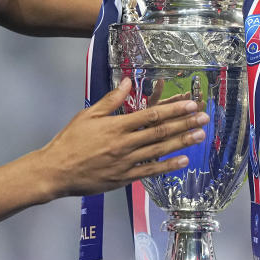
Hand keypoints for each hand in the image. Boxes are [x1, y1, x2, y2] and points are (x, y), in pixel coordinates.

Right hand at [38, 78, 208, 196]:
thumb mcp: (88, 115)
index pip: (150, 115)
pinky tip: (184, 160)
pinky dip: (168, 165)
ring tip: (199, 135)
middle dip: (184, 123)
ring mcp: (126, 163)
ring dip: (182, 142)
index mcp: (116, 126)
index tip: (190, 103)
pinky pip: (150, 171)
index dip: (172, 109)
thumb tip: (128, 81)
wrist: (56, 171)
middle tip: (204, 118)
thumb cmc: (71, 140)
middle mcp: (125, 144)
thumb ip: (111, 100)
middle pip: (160, 132)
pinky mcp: (125, 178)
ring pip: (159, 150)